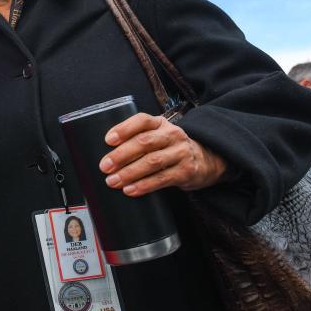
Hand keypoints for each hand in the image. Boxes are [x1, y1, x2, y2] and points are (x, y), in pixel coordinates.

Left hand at [99, 113, 226, 196]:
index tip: (108, 140)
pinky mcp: (186, 171)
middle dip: (121, 155)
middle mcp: (172, 135)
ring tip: (113, 181)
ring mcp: (181, 152)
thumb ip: (137, 140)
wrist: (206, 160)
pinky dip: (144, 185)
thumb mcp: (157, 137)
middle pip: (144, 142)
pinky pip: (162, 179)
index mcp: (160, 123)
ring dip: (130, 172)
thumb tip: (106, 156)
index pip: (141, 120)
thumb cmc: (170, 148)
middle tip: (104, 166)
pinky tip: (130, 190)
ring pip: (152, 161)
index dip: (124, 129)